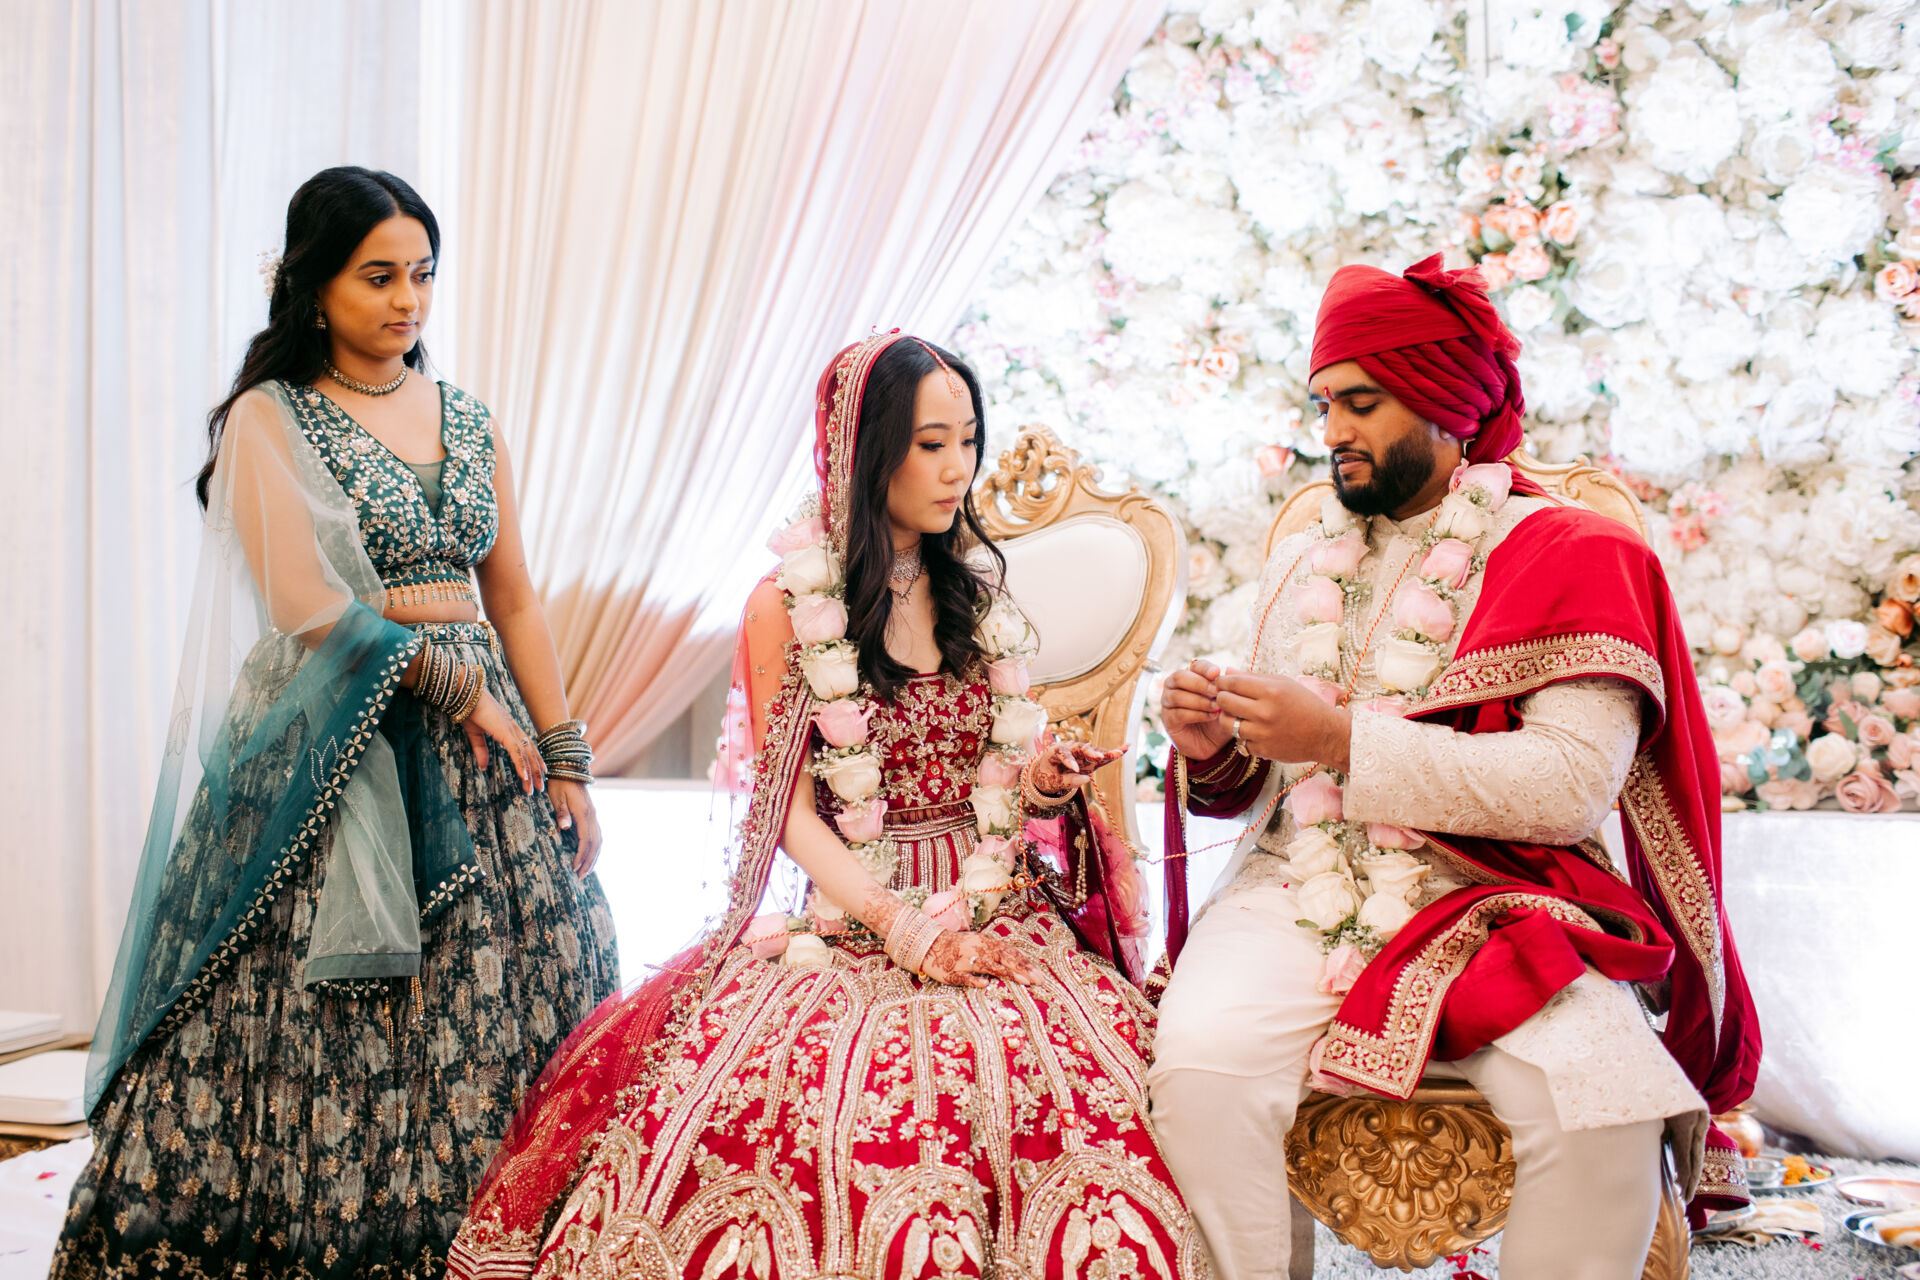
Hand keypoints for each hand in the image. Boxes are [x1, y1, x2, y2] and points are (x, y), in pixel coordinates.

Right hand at [462, 689, 545, 794]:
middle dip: (536, 771)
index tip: (541, 773)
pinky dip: (521, 764)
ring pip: (526, 755)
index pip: (527, 748)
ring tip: (533, 788)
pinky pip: (516, 751)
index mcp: (510, 729)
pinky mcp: (505, 732)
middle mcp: (514, 730)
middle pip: (530, 754)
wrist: (466, 696)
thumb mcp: (475, 734)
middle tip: (540, 788)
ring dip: (531, 773)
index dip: (535, 760)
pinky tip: (525, 776)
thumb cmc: (470, 711)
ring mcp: (511, 731)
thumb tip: (482, 767)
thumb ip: (480, 749)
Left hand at [547, 777, 602, 874]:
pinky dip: (595, 848)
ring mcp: (593, 814)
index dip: (581, 855)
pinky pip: (597, 835)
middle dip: (589, 861)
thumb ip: (561, 813)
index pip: (586, 839)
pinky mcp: (591, 814)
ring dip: (594, 857)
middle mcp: (592, 815)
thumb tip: (564, 828)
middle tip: (581, 876)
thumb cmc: (559, 782)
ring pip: (599, 840)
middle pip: (596, 843)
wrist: (569, 768)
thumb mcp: (556, 796)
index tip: (573, 868)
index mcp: (584, 813)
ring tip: (586, 871)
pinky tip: (589, 855)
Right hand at [920, 931, 1037, 987]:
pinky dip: (974, 980)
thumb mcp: (978, 945)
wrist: (928, 944)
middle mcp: (978, 950)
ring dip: (1007, 972)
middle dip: (1022, 969)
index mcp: (985, 943)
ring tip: (1023, 981)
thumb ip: (996, 952)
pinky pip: (964, 976)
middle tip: (1038, 980)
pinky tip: (985, 985)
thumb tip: (1018, 960)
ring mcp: (965, 961)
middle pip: (1004, 958)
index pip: (1009, 952)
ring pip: (988, 965)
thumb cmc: (958, 947)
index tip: (1039, 974)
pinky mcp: (951, 972)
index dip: (1024, 963)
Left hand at [1029, 740, 1124, 796]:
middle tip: (1099, 757)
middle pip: (1081, 748)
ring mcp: (1081, 754)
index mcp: (1055, 751)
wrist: (1048, 772)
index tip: (1075, 769)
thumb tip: (1086, 779)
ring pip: (1094, 752)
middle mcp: (1070, 748)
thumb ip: (1066, 781)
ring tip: (1119, 753)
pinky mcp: (1090, 760)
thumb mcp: (1050, 781)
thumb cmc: (1045, 775)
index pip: (1062, 753)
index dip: (1069, 760)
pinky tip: (1126, 748)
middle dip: (1091, 753)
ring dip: (1106, 753)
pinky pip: (1101, 757)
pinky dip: (1113, 754)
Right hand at [1160, 659, 1235, 760]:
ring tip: (1216, 708)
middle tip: (1216, 693)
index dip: (1205, 668)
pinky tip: (1210, 717)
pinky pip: (1179, 713)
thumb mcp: (1226, 702)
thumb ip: (1226, 689)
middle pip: (1180, 677)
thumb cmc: (1218, 718)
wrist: (1213, 743)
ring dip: (1199, 701)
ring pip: (1177, 696)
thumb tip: (1228, 673)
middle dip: (1200, 684)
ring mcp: (1168, 703)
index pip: (1195, 665)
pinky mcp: (1168, 720)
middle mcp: (1175, 686)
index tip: (1217, 674)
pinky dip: (1196, 714)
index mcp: (1191, 676)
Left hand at [1214, 671, 1351, 769]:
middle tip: (1228, 698)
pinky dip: (1245, 735)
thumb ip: (1253, 677)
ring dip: (1229, 717)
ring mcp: (1262, 733)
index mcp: (1270, 691)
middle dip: (1222, 698)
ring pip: (1227, 723)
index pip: (1232, 683)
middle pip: (1224, 701)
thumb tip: (1227, 670)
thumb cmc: (1305, 704)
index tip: (1222, 683)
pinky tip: (1255, 730)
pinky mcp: (1262, 749)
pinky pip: (1240, 740)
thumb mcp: (1283, 684)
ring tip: (1238, 714)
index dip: (1222, 682)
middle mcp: (1264, 712)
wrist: (1325, 734)